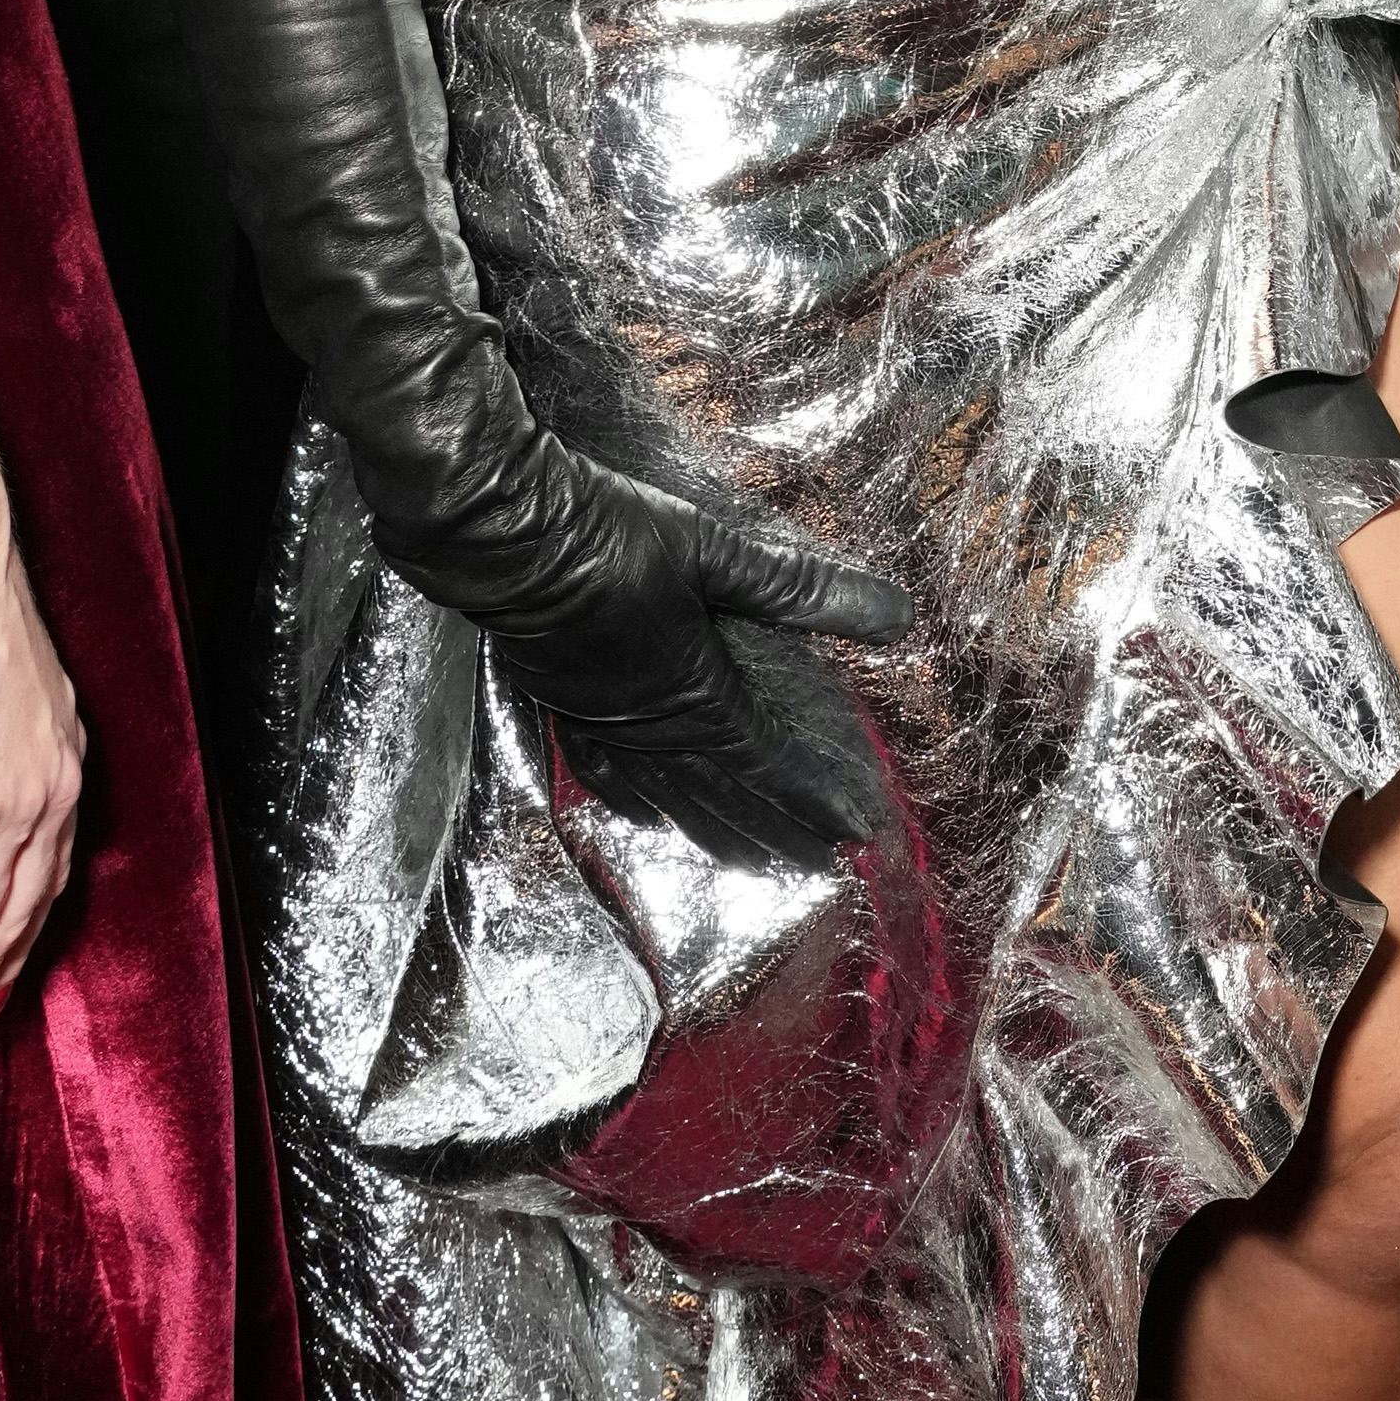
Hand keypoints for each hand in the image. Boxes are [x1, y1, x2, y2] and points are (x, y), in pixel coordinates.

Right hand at [388, 431, 916, 865]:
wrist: (502, 536)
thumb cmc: (613, 536)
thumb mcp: (721, 552)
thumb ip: (805, 588)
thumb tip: (897, 616)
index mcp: (694, 695)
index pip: (771, 764)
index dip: (816, 799)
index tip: (858, 832)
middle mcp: (648, 727)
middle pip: (722, 797)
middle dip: (773, 831)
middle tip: (817, 864)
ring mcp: (599, 722)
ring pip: (666, 798)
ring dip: (714, 832)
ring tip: (751, 860)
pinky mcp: (561, 707)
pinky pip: (604, 777)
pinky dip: (635, 804)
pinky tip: (644, 816)